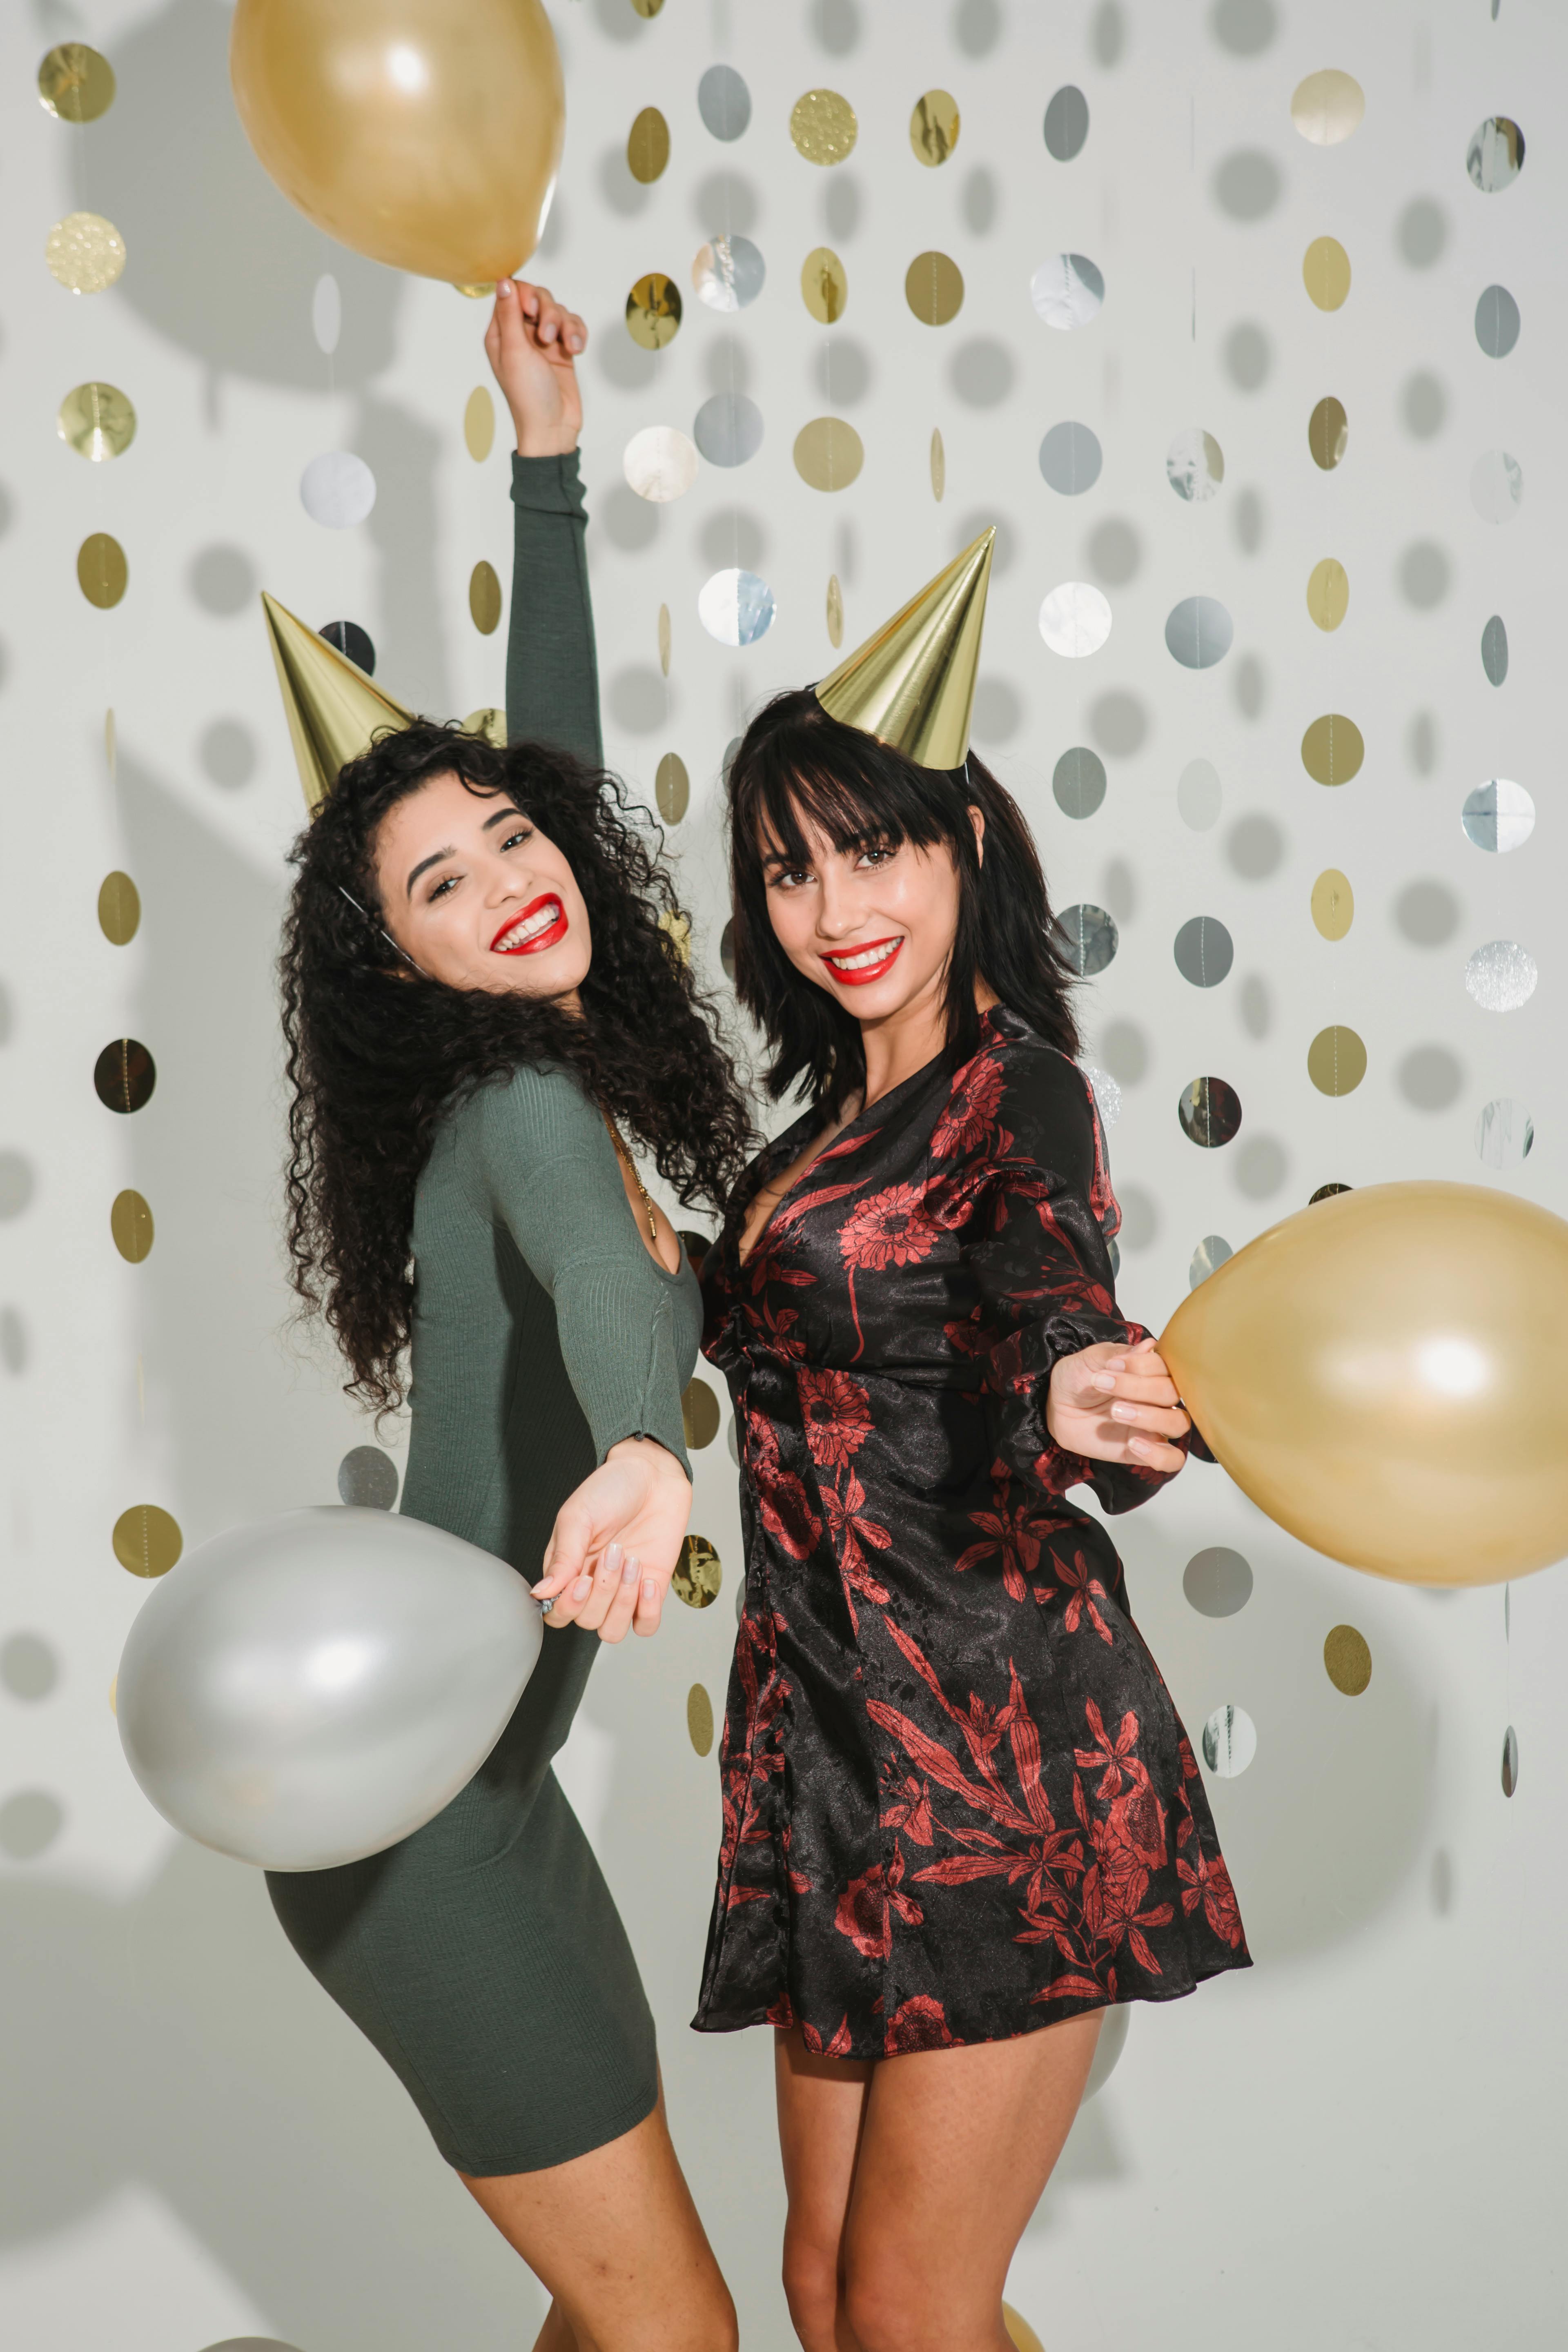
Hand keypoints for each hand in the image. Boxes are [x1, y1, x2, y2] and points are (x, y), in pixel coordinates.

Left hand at [484, 278, 586, 456]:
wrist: (553, 426)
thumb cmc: (528, 395)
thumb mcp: (515, 351)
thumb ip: (509, 314)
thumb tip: (503, 281)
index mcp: (501, 332)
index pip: (512, 292)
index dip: (526, 295)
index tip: (532, 312)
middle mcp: (521, 334)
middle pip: (538, 297)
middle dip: (549, 313)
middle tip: (548, 338)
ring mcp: (543, 341)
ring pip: (558, 311)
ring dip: (566, 326)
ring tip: (566, 349)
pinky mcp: (562, 350)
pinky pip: (573, 326)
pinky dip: (577, 334)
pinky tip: (576, 351)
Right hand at [531, 1437, 691, 1642]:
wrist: (653, 1475)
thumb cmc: (611, 1489)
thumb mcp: (579, 1517)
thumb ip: (563, 1557)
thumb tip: (540, 1593)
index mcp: (567, 1569)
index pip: (556, 1612)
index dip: (569, 1605)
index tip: (583, 1578)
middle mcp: (592, 1585)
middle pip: (585, 1621)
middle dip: (603, 1591)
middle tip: (615, 1551)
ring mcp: (621, 1590)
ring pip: (611, 1630)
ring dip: (623, 1602)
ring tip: (633, 1562)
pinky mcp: (650, 1590)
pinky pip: (645, 1625)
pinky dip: (647, 1611)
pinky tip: (649, 1581)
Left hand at [1045, 1337, 1189, 1474]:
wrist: (1056, 1406)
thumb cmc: (1077, 1378)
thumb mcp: (1090, 1359)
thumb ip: (1117, 1354)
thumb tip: (1149, 1347)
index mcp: (1150, 1370)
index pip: (1167, 1366)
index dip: (1143, 1365)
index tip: (1112, 1364)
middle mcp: (1157, 1397)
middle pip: (1172, 1393)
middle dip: (1138, 1387)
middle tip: (1102, 1383)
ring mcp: (1153, 1425)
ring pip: (1178, 1423)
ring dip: (1150, 1417)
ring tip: (1115, 1411)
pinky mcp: (1142, 1450)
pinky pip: (1170, 1459)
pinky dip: (1158, 1454)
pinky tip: (1133, 1442)